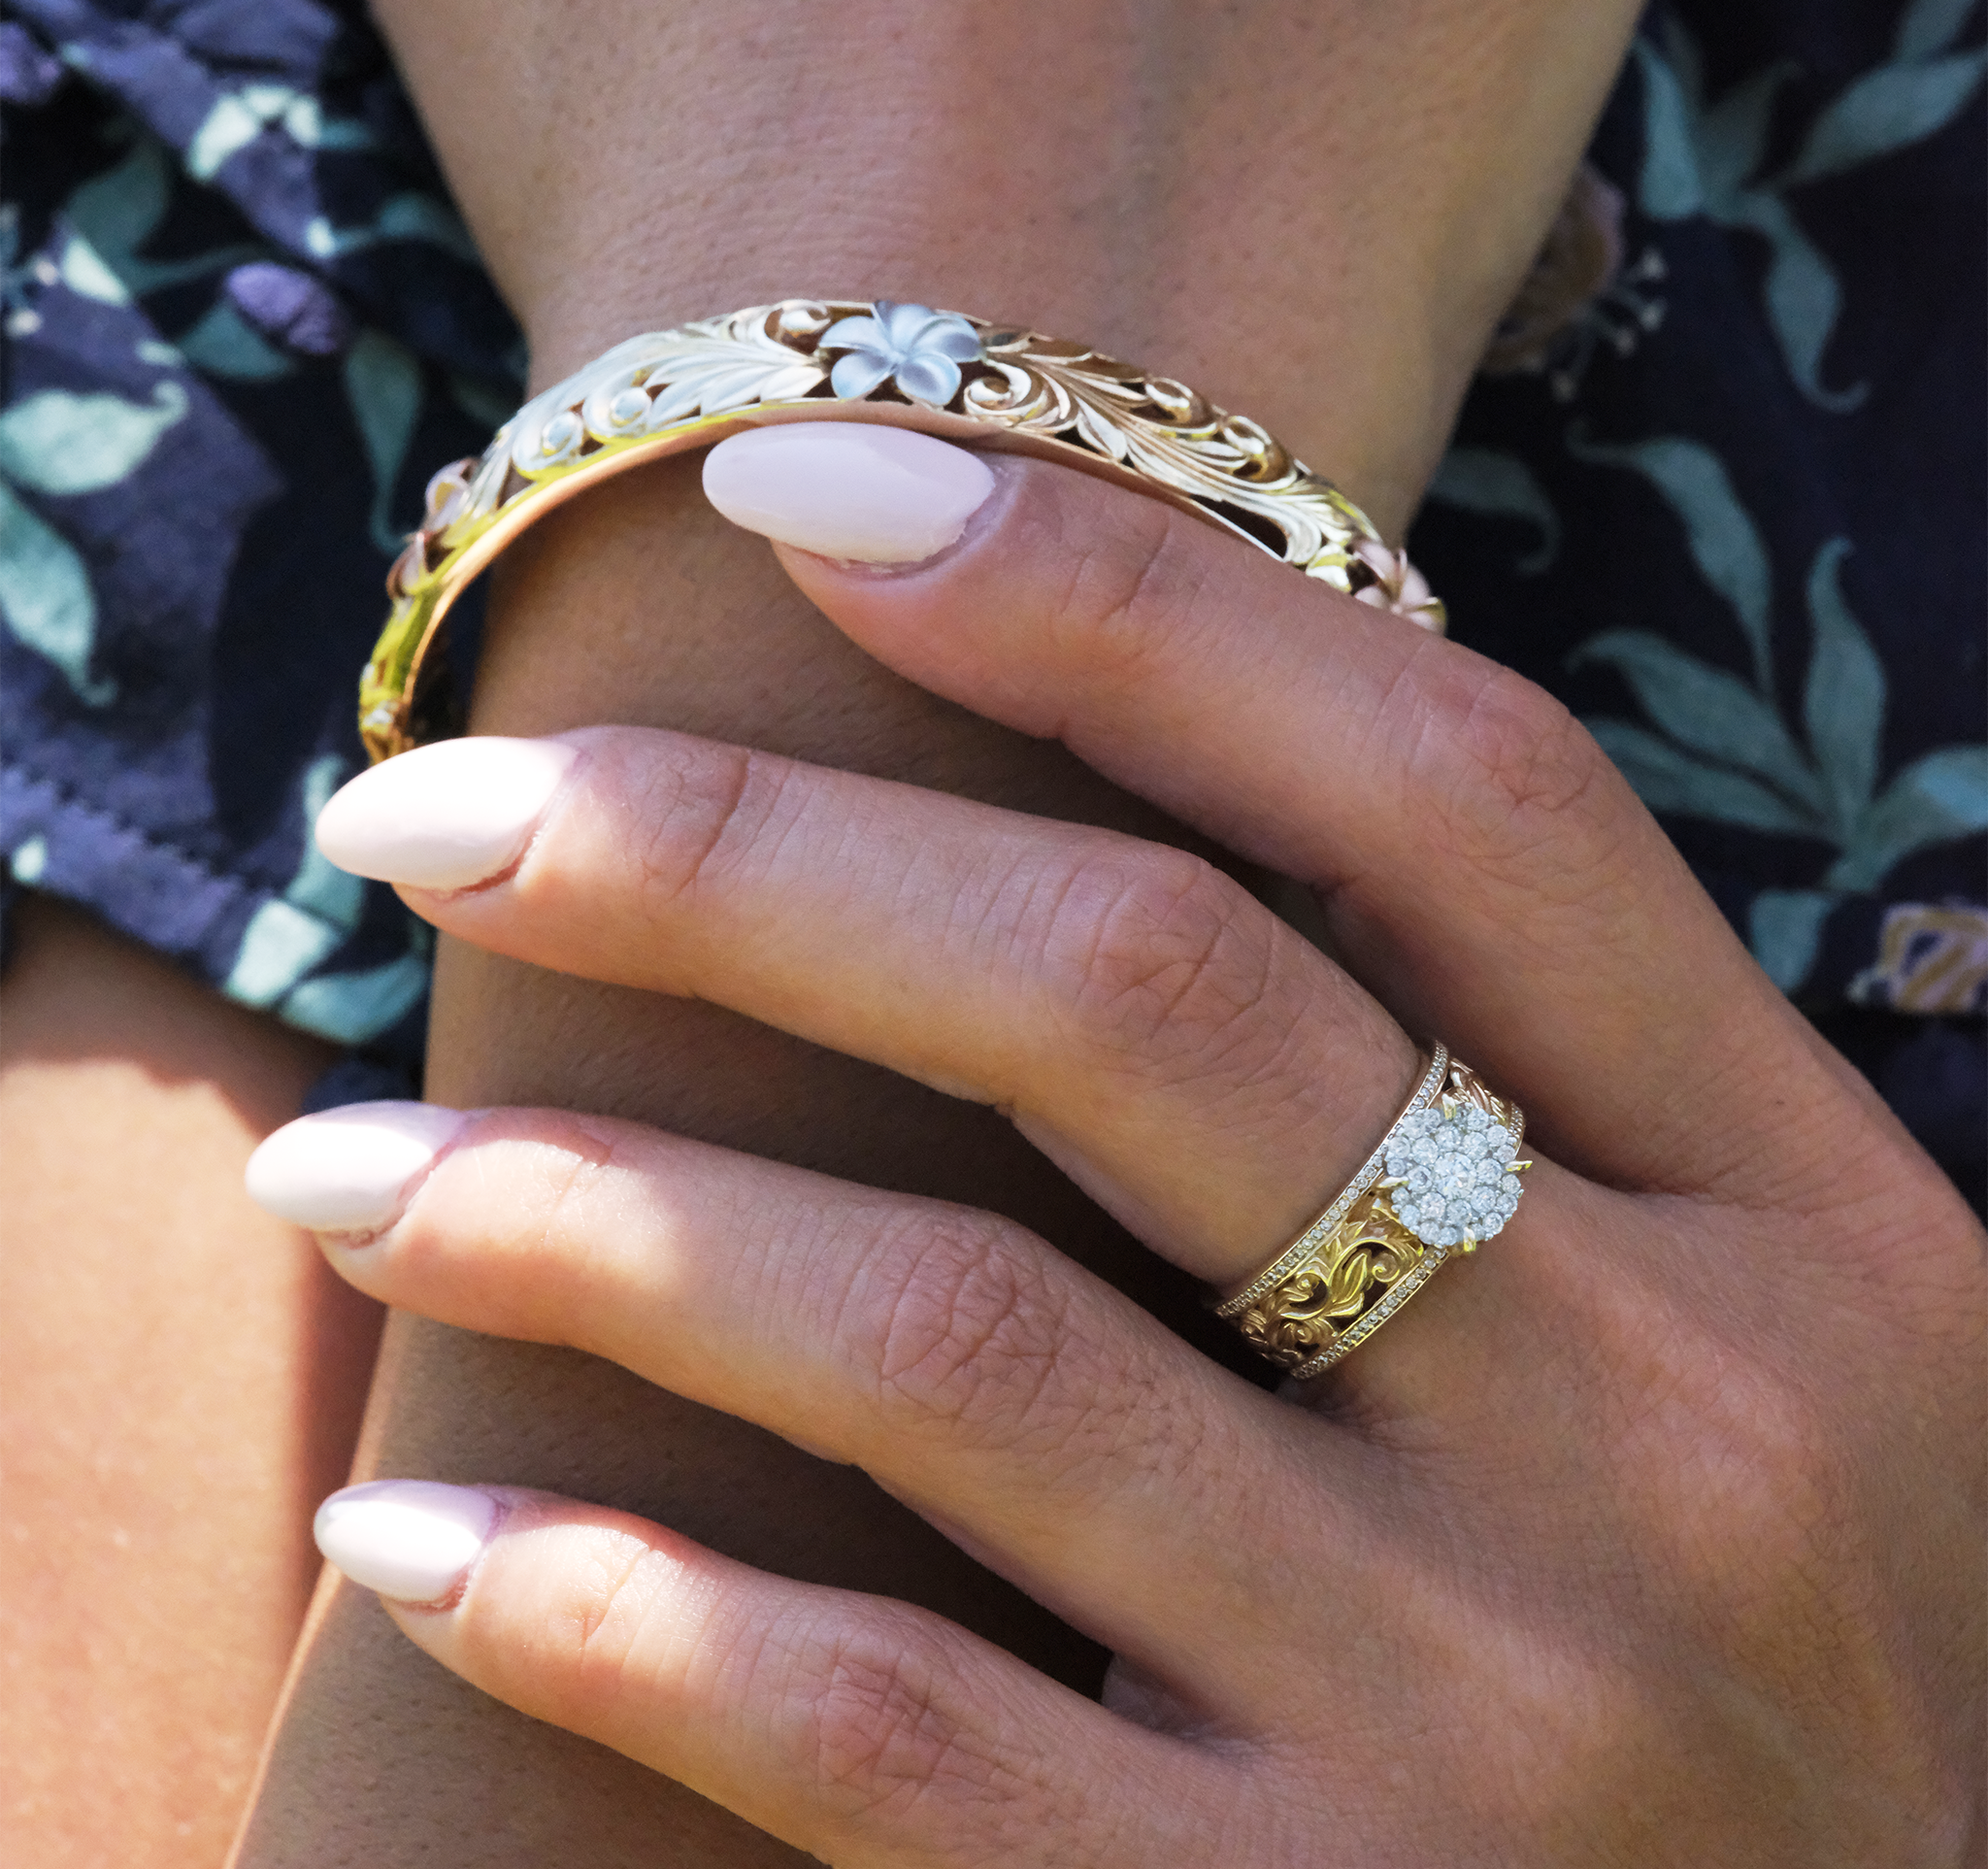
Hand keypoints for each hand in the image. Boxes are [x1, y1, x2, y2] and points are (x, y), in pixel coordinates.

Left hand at [256, 427, 1983, 1865]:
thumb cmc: (1794, 1671)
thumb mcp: (1771, 1350)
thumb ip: (1529, 1105)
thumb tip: (1134, 812)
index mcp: (1799, 1221)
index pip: (1452, 787)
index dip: (1114, 602)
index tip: (797, 486)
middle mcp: (1673, 1432)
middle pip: (1144, 1000)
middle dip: (741, 861)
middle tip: (442, 813)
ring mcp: (1498, 1716)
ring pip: (951, 1345)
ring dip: (587, 1218)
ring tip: (336, 1169)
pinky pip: (885, 1735)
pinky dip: (615, 1609)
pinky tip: (426, 1534)